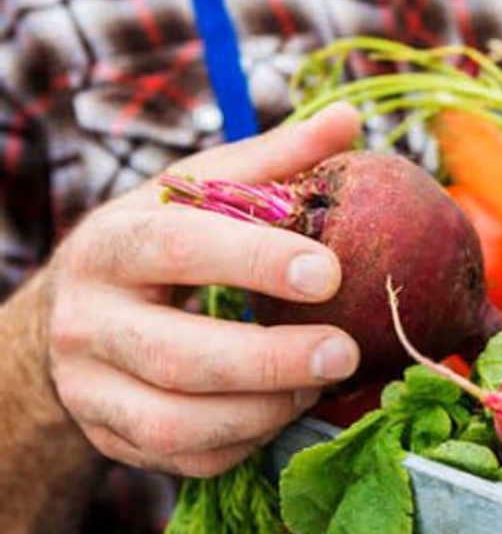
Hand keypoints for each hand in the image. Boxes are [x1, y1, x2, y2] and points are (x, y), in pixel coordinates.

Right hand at [43, 104, 363, 476]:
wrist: (78, 312)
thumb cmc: (162, 241)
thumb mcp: (198, 191)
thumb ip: (273, 160)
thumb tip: (348, 118)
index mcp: (114, 242)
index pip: (178, 247)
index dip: (255, 261)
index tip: (330, 272)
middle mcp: (89, 319)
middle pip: (177, 354)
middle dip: (270, 360)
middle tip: (345, 353)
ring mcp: (91, 387)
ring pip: (175, 422)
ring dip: (263, 410)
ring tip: (320, 384)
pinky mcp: (111, 437)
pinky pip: (182, 458)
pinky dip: (244, 442)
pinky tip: (284, 410)